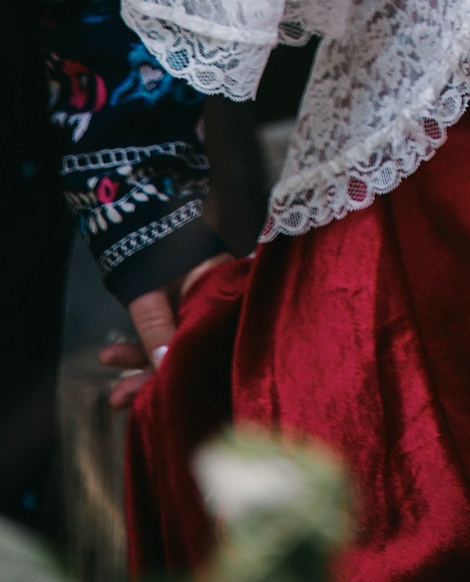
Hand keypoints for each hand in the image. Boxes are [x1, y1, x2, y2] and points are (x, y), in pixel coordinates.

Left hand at [101, 258, 223, 405]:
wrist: (139, 208)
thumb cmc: (152, 245)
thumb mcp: (150, 290)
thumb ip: (156, 327)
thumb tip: (160, 368)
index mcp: (221, 289)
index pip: (209, 339)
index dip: (186, 371)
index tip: (161, 396)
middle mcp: (214, 300)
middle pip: (191, 349)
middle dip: (155, 378)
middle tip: (121, 399)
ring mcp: (196, 305)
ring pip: (173, 346)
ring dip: (142, 368)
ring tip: (113, 394)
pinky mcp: (178, 306)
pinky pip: (163, 335)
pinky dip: (139, 349)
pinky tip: (110, 358)